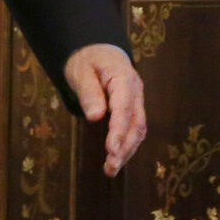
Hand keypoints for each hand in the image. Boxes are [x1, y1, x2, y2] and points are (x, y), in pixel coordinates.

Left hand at [64, 43, 146, 176]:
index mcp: (124, 80)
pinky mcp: (132, 109)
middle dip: (125, 147)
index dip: (119, 132)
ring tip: (111, 169)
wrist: (99, 50)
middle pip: (137, 123)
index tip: (111, 151)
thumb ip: (89, 92)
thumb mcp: (81, 71)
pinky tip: (116, 158)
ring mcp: (136, 101)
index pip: (124, 109)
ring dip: (127, 150)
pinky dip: (126, 145)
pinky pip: (134, 128)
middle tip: (110, 167)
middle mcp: (136, 92)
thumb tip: (95, 117)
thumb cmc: (87, 60)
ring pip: (138, 129)